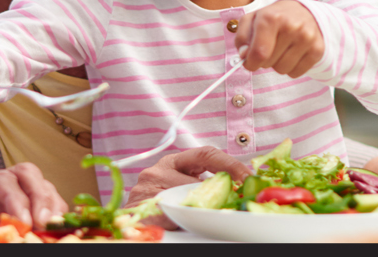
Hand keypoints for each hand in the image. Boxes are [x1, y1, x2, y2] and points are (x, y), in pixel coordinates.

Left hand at [0, 163, 68, 232]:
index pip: (1, 179)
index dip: (16, 198)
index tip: (24, 223)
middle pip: (27, 174)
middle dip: (41, 196)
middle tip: (45, 223)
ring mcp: (8, 194)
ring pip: (40, 185)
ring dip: (52, 205)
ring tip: (52, 227)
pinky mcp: (19, 207)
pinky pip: (43, 203)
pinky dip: (53, 213)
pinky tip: (54, 228)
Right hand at [124, 147, 254, 229]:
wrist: (129, 223)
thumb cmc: (160, 205)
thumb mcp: (183, 188)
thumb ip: (204, 186)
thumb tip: (239, 191)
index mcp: (173, 162)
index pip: (206, 154)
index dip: (230, 164)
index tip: (249, 177)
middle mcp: (158, 170)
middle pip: (198, 183)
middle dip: (214, 198)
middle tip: (228, 207)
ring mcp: (145, 188)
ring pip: (184, 201)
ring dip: (193, 213)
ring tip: (189, 218)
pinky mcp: (138, 207)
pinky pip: (168, 216)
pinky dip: (176, 223)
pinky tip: (174, 224)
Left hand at [235, 0, 324, 77]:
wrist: (304, 11)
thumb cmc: (274, 17)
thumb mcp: (252, 19)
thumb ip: (242, 38)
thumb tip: (244, 56)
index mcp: (272, 18)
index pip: (259, 53)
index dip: (250, 63)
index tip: (249, 62)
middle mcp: (291, 27)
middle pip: (269, 63)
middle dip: (264, 60)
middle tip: (269, 47)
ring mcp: (307, 38)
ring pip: (282, 70)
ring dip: (278, 64)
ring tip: (281, 49)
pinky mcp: (318, 49)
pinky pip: (296, 73)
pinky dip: (291, 68)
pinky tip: (292, 54)